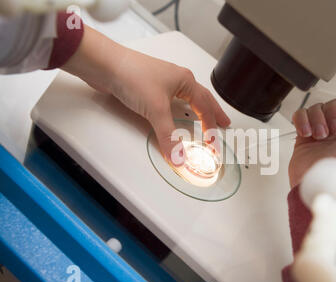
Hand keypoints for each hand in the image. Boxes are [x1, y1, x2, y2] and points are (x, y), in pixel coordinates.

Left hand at [62, 26, 229, 164]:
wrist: (105, 65)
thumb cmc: (132, 75)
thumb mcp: (156, 109)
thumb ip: (168, 136)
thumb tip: (178, 157)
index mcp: (185, 81)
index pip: (205, 108)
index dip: (212, 127)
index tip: (214, 143)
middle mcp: (177, 80)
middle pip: (202, 99)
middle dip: (213, 113)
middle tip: (224, 123)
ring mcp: (162, 83)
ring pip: (186, 99)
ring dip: (196, 111)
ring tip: (202, 119)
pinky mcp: (148, 88)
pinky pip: (171, 102)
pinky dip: (178, 112)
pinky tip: (174, 116)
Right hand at [288, 93, 335, 187]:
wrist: (329, 179)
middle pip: (335, 103)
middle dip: (334, 112)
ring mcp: (322, 134)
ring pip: (318, 108)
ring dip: (319, 118)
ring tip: (321, 136)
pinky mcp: (305, 138)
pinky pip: (300, 116)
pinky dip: (303, 121)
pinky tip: (308, 134)